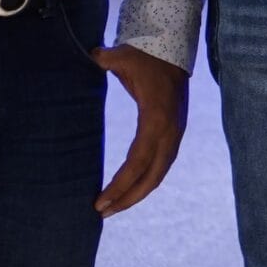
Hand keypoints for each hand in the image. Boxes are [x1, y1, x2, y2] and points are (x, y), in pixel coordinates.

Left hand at [94, 44, 188, 214]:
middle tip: (101, 212)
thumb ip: (106, 58)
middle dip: (127, 198)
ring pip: (158, 175)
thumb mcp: (125, 57)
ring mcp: (174, 135)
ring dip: (136, 194)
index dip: (120, 184)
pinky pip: (161, 167)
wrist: (173, 54)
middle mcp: (170, 132)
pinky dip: (145, 182)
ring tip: (111, 208)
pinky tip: (129, 191)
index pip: (138, 161)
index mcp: (156, 118)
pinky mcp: (174, 135)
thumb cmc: (146, 57)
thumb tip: (91, 55)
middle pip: (150, 177)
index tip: (100, 200)